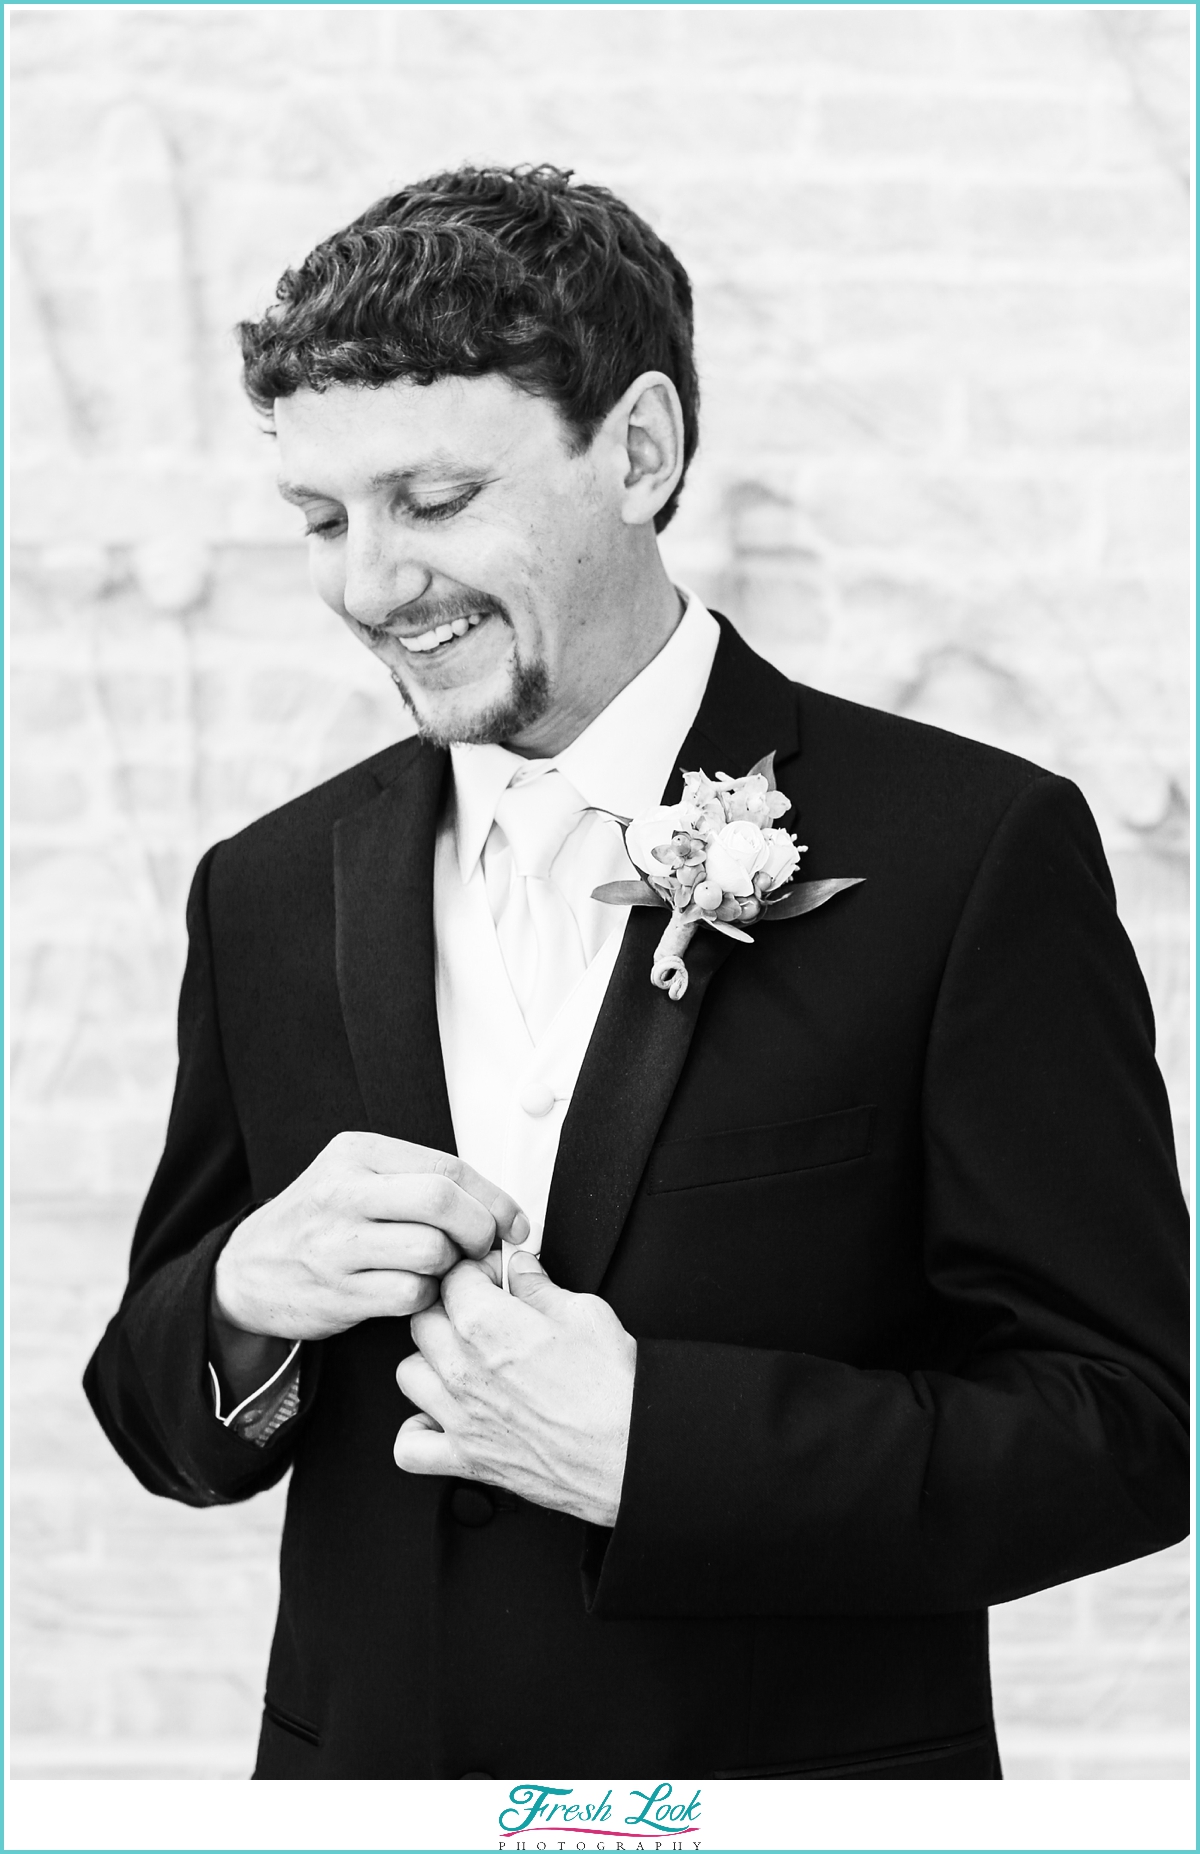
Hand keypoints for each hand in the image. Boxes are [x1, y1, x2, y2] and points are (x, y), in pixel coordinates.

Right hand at [212, 1132, 528, 1341]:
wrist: (246, 1271)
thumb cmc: (318, 1224)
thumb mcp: (357, 1179)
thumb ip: (420, 1182)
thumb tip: (502, 1212)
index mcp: (358, 1153)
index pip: (448, 1167)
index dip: (493, 1198)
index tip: (511, 1223)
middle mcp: (344, 1192)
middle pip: (442, 1201)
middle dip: (479, 1230)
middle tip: (482, 1248)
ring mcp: (337, 1243)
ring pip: (431, 1250)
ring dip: (451, 1268)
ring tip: (440, 1270)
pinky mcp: (336, 1292)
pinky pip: (410, 1294)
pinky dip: (425, 1298)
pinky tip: (413, 1292)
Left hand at [393, 1252, 636, 1526]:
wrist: (630, 1450)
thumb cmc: (614, 1386)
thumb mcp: (585, 1312)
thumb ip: (540, 1285)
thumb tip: (520, 1268)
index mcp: (487, 1324)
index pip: (453, 1275)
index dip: (477, 1268)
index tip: (495, 1276)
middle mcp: (463, 1369)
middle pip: (423, 1319)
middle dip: (450, 1308)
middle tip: (483, 1313)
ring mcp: (460, 1416)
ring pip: (408, 1373)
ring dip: (430, 1363)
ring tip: (462, 1361)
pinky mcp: (467, 1459)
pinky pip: (409, 1446)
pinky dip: (418, 1431)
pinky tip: (442, 1416)